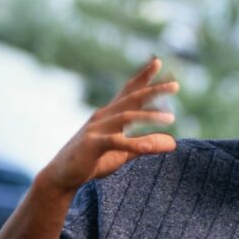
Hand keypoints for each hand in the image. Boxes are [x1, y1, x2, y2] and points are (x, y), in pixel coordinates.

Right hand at [41, 58, 177, 195]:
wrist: (62, 176)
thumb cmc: (92, 162)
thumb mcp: (124, 153)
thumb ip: (146, 145)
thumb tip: (173, 143)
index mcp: (109, 114)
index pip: (128, 91)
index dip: (143, 76)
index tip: (158, 62)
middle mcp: (103, 116)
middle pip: (131, 98)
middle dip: (153, 90)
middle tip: (176, 85)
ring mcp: (96, 129)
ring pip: (126, 117)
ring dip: (149, 116)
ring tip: (171, 118)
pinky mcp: (92, 145)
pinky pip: (115, 142)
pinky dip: (133, 143)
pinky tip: (149, 147)